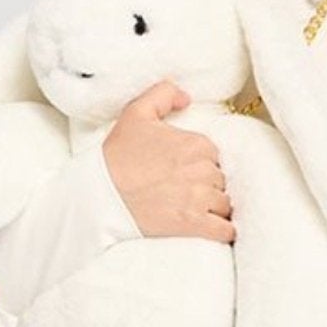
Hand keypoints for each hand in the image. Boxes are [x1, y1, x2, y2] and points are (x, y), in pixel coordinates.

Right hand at [101, 81, 235, 241]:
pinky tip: (217, 230)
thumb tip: (186, 97)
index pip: (215, 156)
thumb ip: (163, 94)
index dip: (202, 164)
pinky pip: (225, 231)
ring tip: (197, 211)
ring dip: (215, 208)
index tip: (186, 172)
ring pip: (224, 204)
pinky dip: (224, 231)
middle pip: (221, 180)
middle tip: (187, 192)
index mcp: (196, 144)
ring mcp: (199, 198)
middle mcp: (202, 170)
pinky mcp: (193, 224)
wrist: (101, 193)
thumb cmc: (118, 155)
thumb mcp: (136, 112)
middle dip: (209, 186)